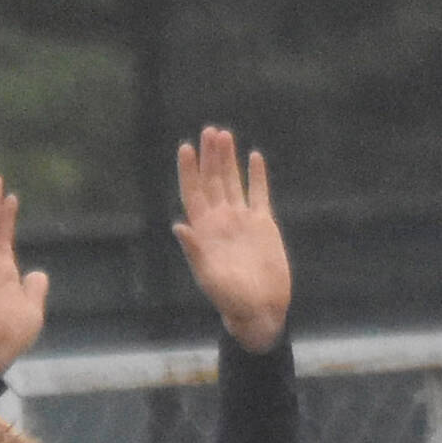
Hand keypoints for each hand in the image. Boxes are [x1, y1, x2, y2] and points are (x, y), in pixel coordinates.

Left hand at [173, 128, 290, 351]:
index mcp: (204, 231)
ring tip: (223, 135)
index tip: (186, 149)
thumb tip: (178, 226)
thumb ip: (194, 252)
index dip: (189, 171)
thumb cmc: (231, 300)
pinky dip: (257, 176)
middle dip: (209, 157)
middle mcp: (221, 221)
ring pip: (232, 182)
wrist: (261, 310)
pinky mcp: (263, 225)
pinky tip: (254, 157)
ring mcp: (242, 220)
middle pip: (212, 181)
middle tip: (209, 132)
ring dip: (227, 160)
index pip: (193, 194)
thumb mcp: (209, 278)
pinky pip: (259, 194)